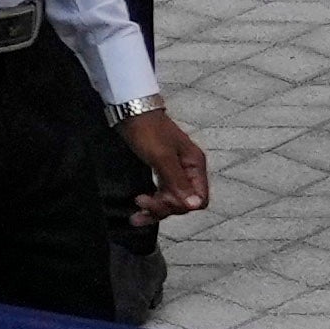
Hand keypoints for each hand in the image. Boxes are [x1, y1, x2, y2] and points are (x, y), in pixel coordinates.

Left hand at [115, 103, 209, 223]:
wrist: (129, 111)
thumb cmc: (147, 130)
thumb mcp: (161, 157)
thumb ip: (178, 182)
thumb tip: (195, 206)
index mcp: (195, 165)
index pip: (200, 199)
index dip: (182, 206)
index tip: (162, 200)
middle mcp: (188, 171)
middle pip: (184, 202)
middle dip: (164, 207)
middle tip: (142, 202)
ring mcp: (175, 172)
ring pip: (171, 200)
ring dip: (155, 210)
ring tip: (135, 217)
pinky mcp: (161, 172)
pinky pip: (161, 194)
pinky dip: (151, 203)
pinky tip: (138, 208)